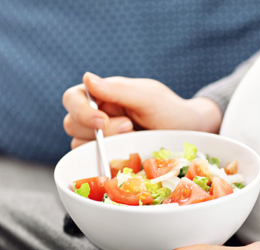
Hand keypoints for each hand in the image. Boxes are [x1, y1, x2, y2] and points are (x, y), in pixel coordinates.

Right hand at [63, 72, 221, 148]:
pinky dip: (106, 159)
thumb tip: (87, 78)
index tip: (101, 121)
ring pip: (79, 145)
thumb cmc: (169, 110)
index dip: (81, 111)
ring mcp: (102, 138)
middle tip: (129, 127)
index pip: (72, 98)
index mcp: (103, 95)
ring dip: (104, 145)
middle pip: (72, 124)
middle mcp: (97, 114)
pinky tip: (128, 154)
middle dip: (98, 130)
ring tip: (134, 137)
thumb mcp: (147, 97)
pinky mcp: (109, 156)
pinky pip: (93, 161)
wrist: (187, 133)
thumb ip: (118, 90)